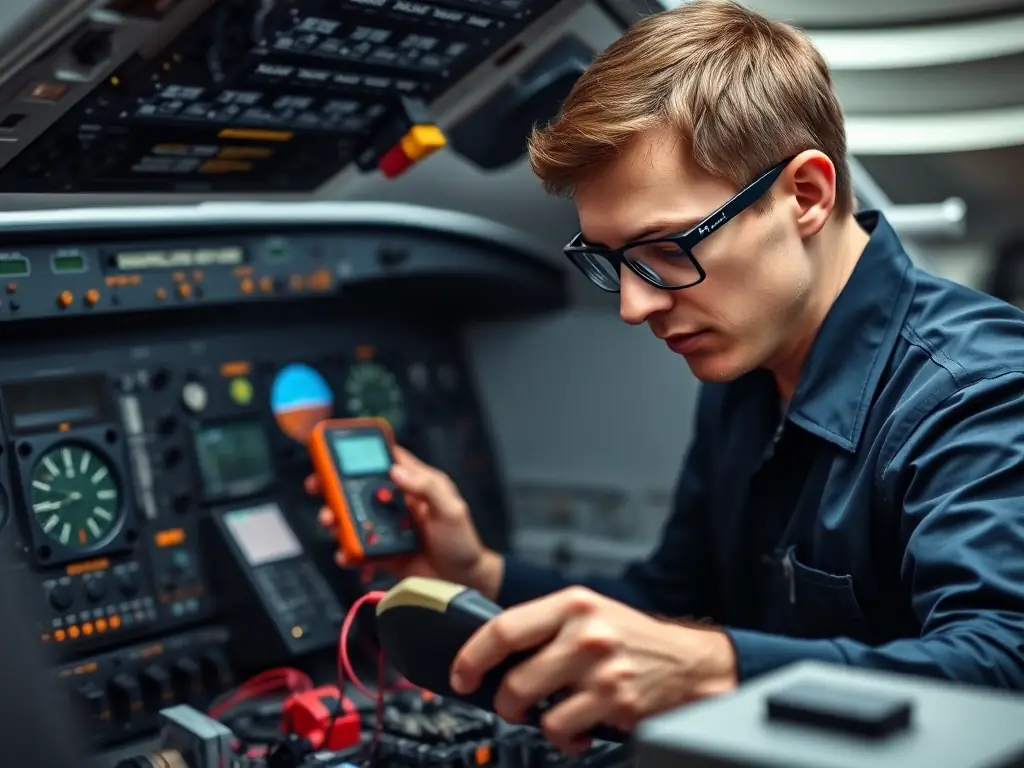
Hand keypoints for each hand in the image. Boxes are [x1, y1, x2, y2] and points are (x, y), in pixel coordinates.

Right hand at [306, 446, 503, 597]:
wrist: (462, 581)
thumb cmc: (461, 540)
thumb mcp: (451, 509)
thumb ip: (427, 488)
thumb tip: (395, 471)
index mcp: (414, 484)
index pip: (386, 459)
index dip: (364, 451)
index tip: (337, 447)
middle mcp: (395, 503)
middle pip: (358, 488)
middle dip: (333, 486)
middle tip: (316, 486)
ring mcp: (385, 527)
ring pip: (352, 518)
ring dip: (335, 519)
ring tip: (329, 522)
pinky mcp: (380, 552)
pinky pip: (357, 549)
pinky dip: (348, 552)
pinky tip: (348, 555)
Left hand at [450, 587, 736, 752]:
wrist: (687, 662)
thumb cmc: (629, 637)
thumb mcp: (587, 613)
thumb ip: (544, 626)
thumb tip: (489, 651)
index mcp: (571, 604)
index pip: (505, 628)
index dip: (473, 655)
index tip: (461, 674)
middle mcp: (586, 632)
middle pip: (516, 678)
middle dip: (504, 701)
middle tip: (510, 703)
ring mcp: (602, 668)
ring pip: (537, 709)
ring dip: (533, 720)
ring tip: (548, 714)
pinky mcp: (615, 701)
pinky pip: (564, 730)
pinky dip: (563, 738)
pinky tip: (576, 728)